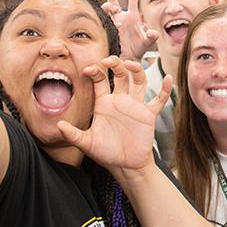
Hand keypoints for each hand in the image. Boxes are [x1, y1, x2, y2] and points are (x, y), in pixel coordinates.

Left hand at [56, 57, 170, 171]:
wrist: (125, 166)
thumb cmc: (106, 153)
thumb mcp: (86, 143)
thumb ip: (73, 134)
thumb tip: (58, 126)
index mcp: (104, 103)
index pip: (100, 79)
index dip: (95, 71)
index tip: (89, 69)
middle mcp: (120, 100)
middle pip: (120, 74)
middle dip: (115, 64)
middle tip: (109, 60)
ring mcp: (135, 105)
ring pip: (138, 80)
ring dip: (136, 70)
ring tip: (131, 64)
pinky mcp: (148, 114)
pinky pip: (159, 99)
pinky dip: (165, 89)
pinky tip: (168, 79)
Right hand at [103, 0, 158, 60]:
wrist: (127, 60)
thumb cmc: (138, 50)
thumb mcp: (146, 43)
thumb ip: (151, 37)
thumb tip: (153, 33)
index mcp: (132, 16)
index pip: (132, 0)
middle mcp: (120, 17)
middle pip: (113, 1)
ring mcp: (111, 23)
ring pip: (105, 10)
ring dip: (106, 6)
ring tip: (109, 8)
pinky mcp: (105, 31)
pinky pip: (100, 22)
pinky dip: (100, 18)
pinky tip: (103, 18)